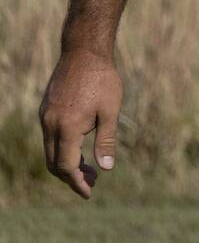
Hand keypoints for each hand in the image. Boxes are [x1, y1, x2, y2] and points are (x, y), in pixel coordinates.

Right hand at [39, 50, 122, 198]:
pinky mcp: (45, 108)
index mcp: (67, 127)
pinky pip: (49, 137)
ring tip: (89, 166)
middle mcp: (50, 124)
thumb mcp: (110, 110)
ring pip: (49, 151)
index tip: (89, 192)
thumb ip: (106, 141)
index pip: (67, 167)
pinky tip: (79, 146)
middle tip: (92, 181)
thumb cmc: (102, 79)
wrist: (84, 50)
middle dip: (71, 177)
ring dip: (66, 163)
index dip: (78, 183)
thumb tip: (106, 169)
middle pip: (54, 163)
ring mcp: (45, 116)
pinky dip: (61, 148)